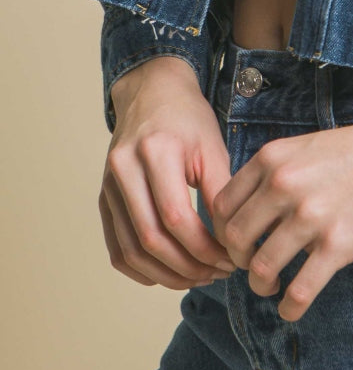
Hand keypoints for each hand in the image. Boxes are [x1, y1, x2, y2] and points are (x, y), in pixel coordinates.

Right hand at [99, 55, 237, 289]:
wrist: (152, 93)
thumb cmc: (188, 118)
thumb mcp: (212, 146)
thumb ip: (220, 192)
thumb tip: (231, 241)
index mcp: (155, 151)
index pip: (176, 216)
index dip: (203, 247)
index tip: (229, 258)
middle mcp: (124, 169)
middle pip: (150, 238)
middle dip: (187, 266)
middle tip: (216, 273)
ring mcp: (108, 185)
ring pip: (130, 250)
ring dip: (165, 274)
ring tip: (198, 277)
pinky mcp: (104, 198)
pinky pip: (116, 247)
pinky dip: (140, 269)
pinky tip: (167, 273)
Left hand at [211, 92, 352, 322]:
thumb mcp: (309, 147)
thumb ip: (276, 172)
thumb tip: (248, 212)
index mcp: (274, 157)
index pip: (222, 206)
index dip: (223, 232)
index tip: (238, 243)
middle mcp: (285, 184)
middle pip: (234, 240)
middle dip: (238, 261)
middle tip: (253, 266)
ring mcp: (312, 215)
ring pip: (260, 269)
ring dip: (261, 286)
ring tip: (273, 286)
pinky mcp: (339, 244)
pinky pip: (298, 291)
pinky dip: (289, 308)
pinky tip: (292, 309)